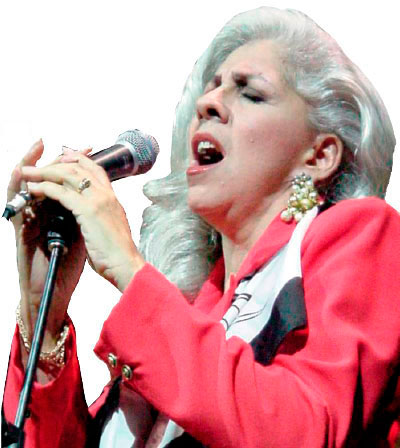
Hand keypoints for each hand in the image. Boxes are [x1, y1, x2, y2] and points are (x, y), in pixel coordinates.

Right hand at [8, 140, 86, 351]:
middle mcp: (44, 214)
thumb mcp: (83, 231)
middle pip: (43, 180)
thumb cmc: (70, 264)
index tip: (88, 148)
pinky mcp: (20, 232)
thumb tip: (98, 194)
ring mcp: (30, 222)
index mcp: (61, 213)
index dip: (74, 163)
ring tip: (34, 148)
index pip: (66, 182)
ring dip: (26, 166)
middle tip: (50, 143)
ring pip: (23, 188)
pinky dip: (17, 187)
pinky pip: (15, 205)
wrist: (58, 290)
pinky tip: (22, 172)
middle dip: (47, 160)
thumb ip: (85, 212)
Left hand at [21, 147, 144, 293]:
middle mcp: (107, 194)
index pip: (95, 169)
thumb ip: (98, 215)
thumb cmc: (117, 252)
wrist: (126, 264)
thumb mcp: (109, 227)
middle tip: (38, 164)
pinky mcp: (89, 210)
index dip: (78, 159)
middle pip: (80, 167)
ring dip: (45, 171)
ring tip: (28, 173)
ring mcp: (99, 200)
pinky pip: (62, 192)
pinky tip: (34, 188)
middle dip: (56, 162)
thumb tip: (85, 215)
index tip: (63, 156)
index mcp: (112, 198)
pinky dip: (45, 187)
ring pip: (69, 175)